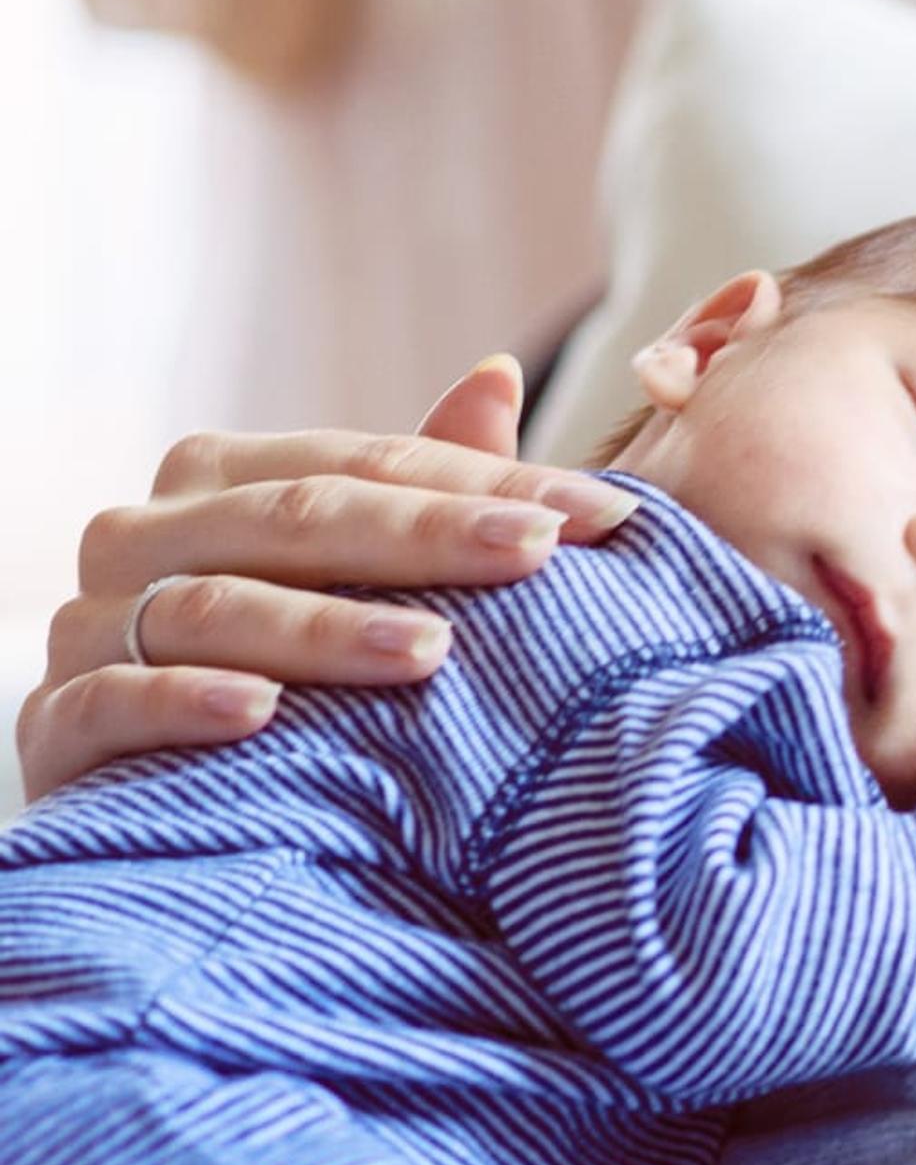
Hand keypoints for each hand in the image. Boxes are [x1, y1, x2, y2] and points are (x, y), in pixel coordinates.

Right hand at [23, 355, 639, 797]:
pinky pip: (116, 699)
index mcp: (221, 476)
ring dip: (328, 630)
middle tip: (540, 554)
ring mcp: (90, 621)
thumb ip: (422, 480)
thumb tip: (499, 372)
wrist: (163, 792)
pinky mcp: (55, 720)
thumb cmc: (287, 661)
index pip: (368, 463)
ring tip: (432, 653)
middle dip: (428, 537)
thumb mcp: (362, 571)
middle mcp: (144, 532)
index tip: (611, 514)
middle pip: (296, 518)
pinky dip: (189, 701)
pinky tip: (263, 714)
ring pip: (217, 608)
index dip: (493, 482)